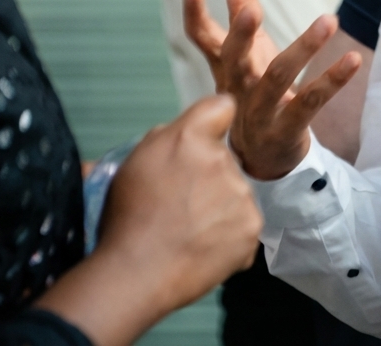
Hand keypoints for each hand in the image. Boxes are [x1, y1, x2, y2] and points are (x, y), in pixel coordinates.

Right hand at [98, 95, 261, 304]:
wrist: (134, 274)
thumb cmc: (128, 217)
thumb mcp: (135, 162)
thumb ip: (166, 138)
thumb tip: (186, 136)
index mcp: (190, 137)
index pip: (222, 106)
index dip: (214, 121)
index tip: (208, 136)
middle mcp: (221, 159)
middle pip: (224, 157)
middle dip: (208, 174)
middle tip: (183, 202)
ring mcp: (240, 193)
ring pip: (235, 191)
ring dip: (220, 205)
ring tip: (191, 231)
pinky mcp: (251, 226)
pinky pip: (244, 223)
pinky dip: (229, 235)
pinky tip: (205, 247)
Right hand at [185, 0, 361, 180]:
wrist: (263, 157)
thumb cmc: (254, 89)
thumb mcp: (247, 48)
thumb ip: (238, 4)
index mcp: (226, 65)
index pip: (202, 37)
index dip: (194, 13)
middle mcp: (237, 87)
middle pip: (234, 58)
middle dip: (241, 34)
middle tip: (252, 9)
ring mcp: (261, 111)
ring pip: (277, 77)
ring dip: (304, 48)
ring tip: (329, 20)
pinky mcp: (288, 128)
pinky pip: (311, 102)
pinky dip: (332, 80)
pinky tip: (352, 58)